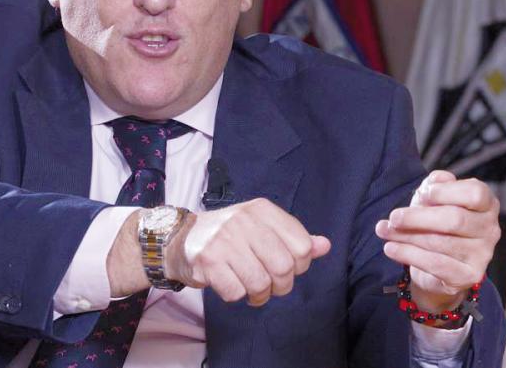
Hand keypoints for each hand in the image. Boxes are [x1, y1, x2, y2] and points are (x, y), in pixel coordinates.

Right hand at [166, 198, 330, 305]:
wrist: (181, 239)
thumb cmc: (229, 236)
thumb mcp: (263, 229)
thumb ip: (294, 238)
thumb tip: (325, 246)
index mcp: (262, 210)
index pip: (301, 246)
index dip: (299, 265)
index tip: (286, 267)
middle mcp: (244, 221)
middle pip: (284, 267)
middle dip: (280, 285)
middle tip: (271, 286)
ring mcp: (224, 240)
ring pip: (260, 283)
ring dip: (259, 295)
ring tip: (253, 290)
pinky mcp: (208, 261)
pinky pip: (236, 292)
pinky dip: (237, 296)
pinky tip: (232, 286)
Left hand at [375, 170, 499, 312]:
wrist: (439, 266)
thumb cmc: (438, 224)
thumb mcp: (435, 199)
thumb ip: (436, 186)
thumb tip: (433, 182)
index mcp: (487, 204)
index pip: (475, 193)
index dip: (446, 192)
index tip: (421, 194)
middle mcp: (490, 229)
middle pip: (454, 219)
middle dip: (418, 217)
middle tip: (394, 217)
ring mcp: (482, 255)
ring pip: (440, 242)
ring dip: (406, 236)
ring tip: (384, 231)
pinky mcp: (468, 276)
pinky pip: (435, 264)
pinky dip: (408, 255)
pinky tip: (390, 248)